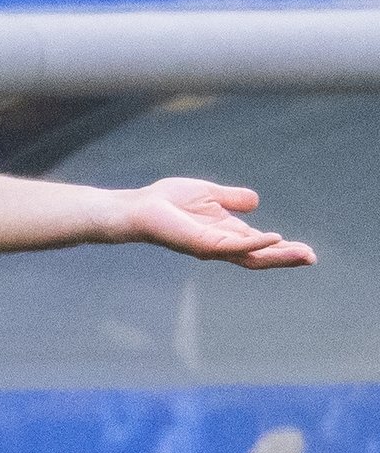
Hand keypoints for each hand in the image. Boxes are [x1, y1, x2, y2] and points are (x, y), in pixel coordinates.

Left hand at [121, 178, 316, 269]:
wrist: (140, 207)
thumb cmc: (167, 201)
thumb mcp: (209, 195)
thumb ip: (232, 199)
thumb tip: (256, 202)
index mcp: (225, 233)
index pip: (259, 245)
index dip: (282, 249)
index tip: (306, 251)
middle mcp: (221, 244)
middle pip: (260, 256)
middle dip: (286, 258)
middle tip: (311, 258)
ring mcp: (212, 246)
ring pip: (251, 256)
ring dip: (278, 255)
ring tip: (303, 255)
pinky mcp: (202, 244)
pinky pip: (233, 246)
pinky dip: (255, 243)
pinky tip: (273, 238)